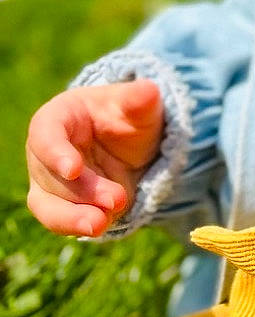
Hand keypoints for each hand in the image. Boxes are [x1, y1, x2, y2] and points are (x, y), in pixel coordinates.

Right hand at [25, 80, 163, 237]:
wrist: (131, 146)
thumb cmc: (126, 118)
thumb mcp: (139, 106)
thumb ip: (139, 100)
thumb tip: (148, 89)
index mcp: (58, 117)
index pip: (46, 134)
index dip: (56, 152)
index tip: (74, 169)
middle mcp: (44, 151)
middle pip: (51, 175)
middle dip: (83, 191)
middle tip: (117, 199)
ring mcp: (48, 180)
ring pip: (48, 203)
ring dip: (72, 216)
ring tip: (101, 224)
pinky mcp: (58, 204)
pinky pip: (58, 219)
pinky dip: (76, 225)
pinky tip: (101, 227)